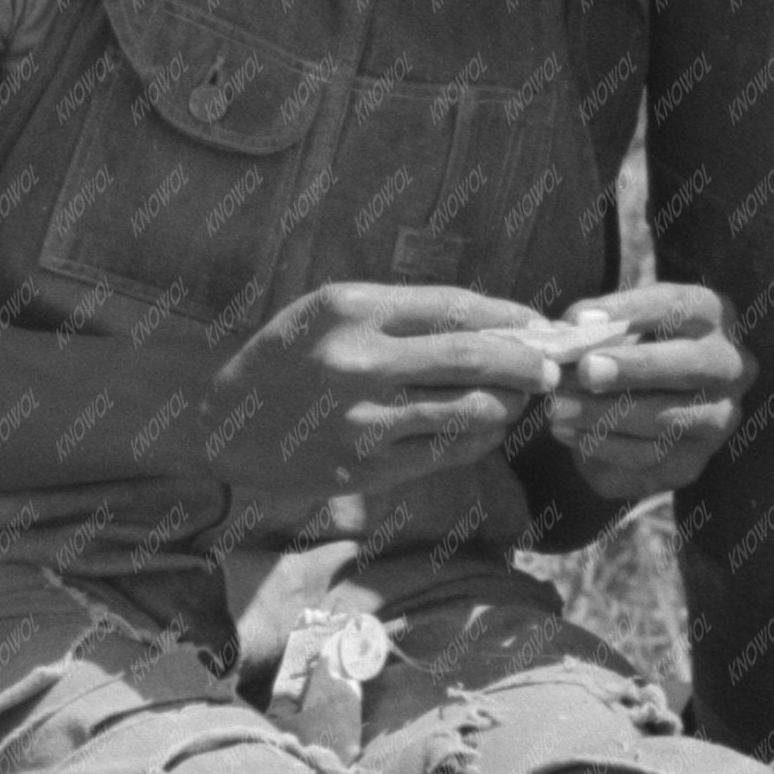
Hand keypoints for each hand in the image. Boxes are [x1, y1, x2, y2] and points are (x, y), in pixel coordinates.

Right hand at [208, 279, 564, 491]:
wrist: (222, 425)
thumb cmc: (286, 359)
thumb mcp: (330, 312)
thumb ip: (401, 314)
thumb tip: (489, 322)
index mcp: (354, 311)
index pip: (455, 307)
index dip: (509, 317)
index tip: (540, 324)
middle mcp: (361, 362)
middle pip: (474, 358)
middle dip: (527, 363)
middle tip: (551, 370)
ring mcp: (364, 419)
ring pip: (471, 410)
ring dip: (508, 407)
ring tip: (517, 402)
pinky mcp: (366, 467)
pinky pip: (448, 452)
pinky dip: (479, 440)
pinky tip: (486, 431)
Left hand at [533, 282, 753, 500]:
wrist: (636, 414)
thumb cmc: (624, 352)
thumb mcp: (615, 326)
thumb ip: (597, 321)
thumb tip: (571, 326)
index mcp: (711, 316)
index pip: (679, 306)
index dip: (630, 311)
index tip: (581, 320)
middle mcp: (730, 366)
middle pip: (690, 364)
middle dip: (633, 367)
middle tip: (585, 371)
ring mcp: (718, 418)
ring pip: (666, 418)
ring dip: (605, 414)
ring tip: (558, 407)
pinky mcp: (693, 461)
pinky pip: (648, 456)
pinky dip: (602, 444)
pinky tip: (567, 432)